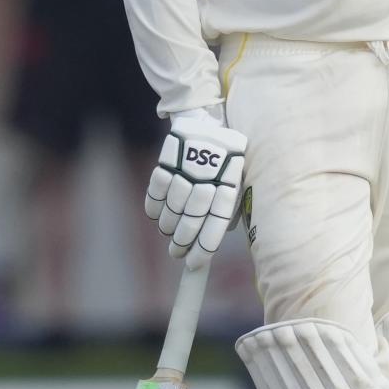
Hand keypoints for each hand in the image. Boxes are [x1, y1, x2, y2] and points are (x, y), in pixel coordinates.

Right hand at [145, 109, 247, 266]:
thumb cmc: (223, 164)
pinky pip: (156, 190)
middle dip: (182, 242)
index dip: (203, 248)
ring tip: (168, 232)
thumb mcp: (234, 184)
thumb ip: (226, 212)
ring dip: (167, 225)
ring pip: (173, 207)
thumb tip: (208, 245)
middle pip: (192, 220)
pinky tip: (156, 213)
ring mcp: (187, 168)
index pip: (216, 224)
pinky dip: (154, 206)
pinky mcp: (169, 159)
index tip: (193, 264)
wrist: (209, 124)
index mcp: (229, 186)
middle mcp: (208, 178)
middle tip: (176, 252)